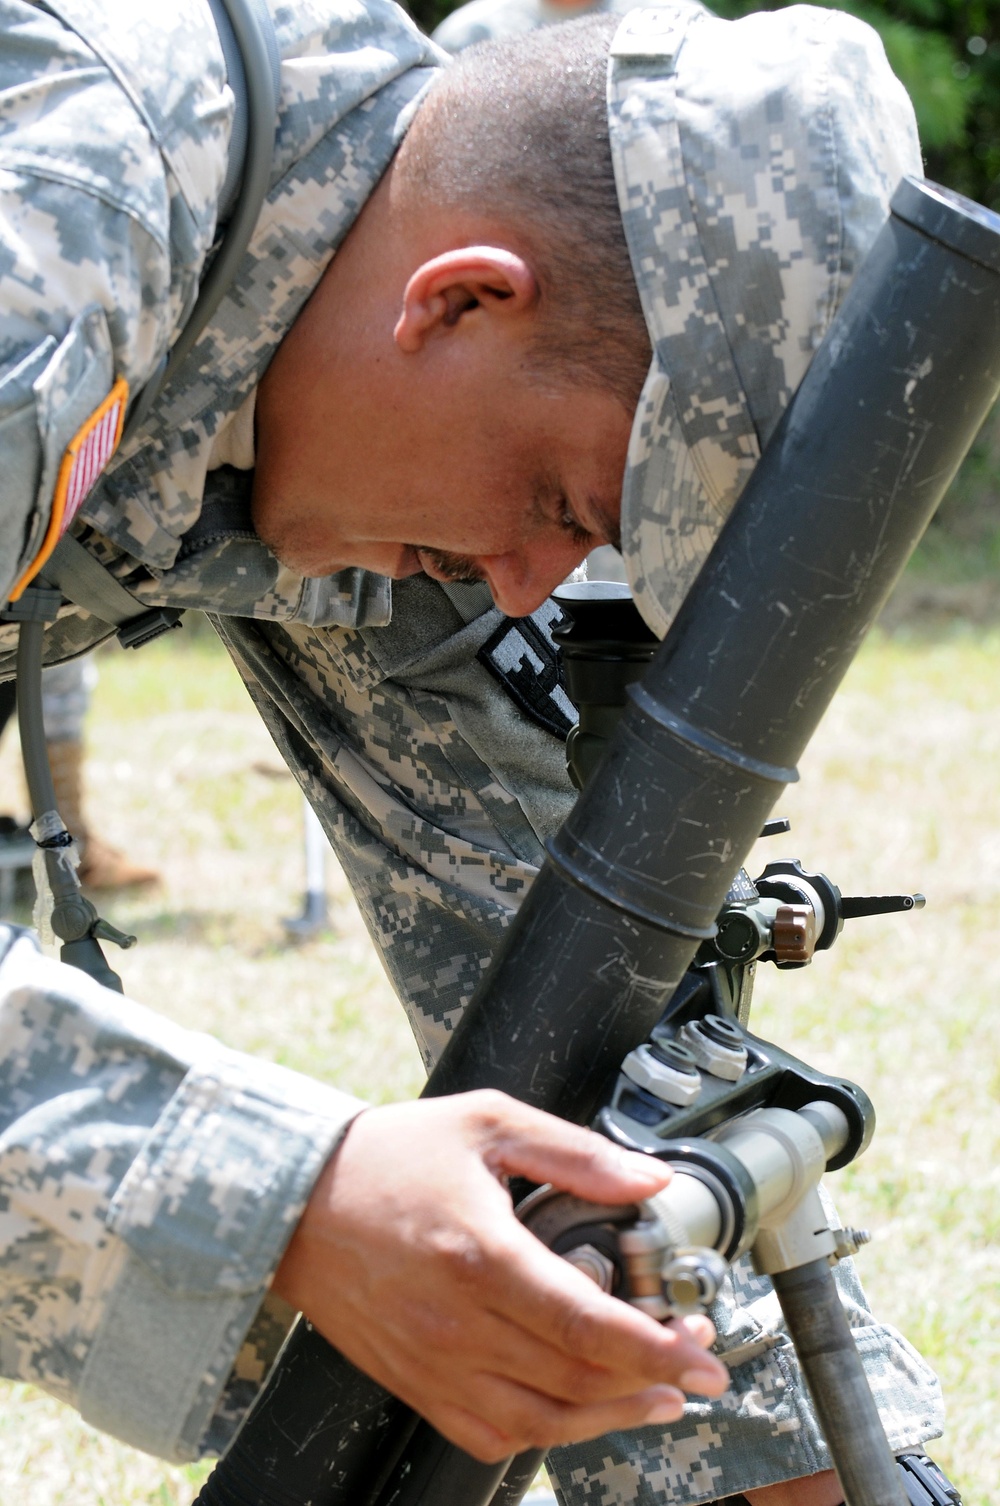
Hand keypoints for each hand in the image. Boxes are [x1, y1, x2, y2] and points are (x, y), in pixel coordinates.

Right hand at [272, 1089, 727, 1461]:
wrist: (295, 1197)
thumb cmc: (390, 1153)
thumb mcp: (489, 1122)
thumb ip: (576, 1154)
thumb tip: (651, 1181)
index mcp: (482, 1255)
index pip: (590, 1327)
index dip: (661, 1351)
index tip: (708, 1356)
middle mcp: (458, 1324)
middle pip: (577, 1381)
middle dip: (654, 1379)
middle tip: (694, 1359)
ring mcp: (433, 1363)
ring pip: (542, 1422)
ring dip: (611, 1417)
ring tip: (657, 1396)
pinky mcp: (413, 1382)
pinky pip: (488, 1434)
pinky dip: (543, 1434)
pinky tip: (577, 1412)